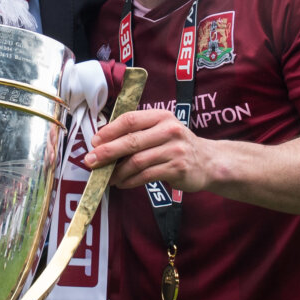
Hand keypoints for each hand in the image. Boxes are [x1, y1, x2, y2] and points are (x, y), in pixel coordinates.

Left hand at [85, 108, 216, 192]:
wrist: (208, 161)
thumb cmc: (176, 145)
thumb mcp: (161, 130)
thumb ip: (137, 133)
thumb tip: (102, 142)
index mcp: (161, 116)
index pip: (130, 119)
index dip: (109, 131)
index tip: (94, 142)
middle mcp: (169, 130)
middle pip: (131, 141)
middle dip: (107, 152)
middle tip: (91, 161)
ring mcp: (175, 149)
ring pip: (137, 161)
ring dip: (118, 172)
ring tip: (108, 177)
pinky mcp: (177, 168)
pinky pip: (146, 175)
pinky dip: (130, 181)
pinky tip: (123, 183)